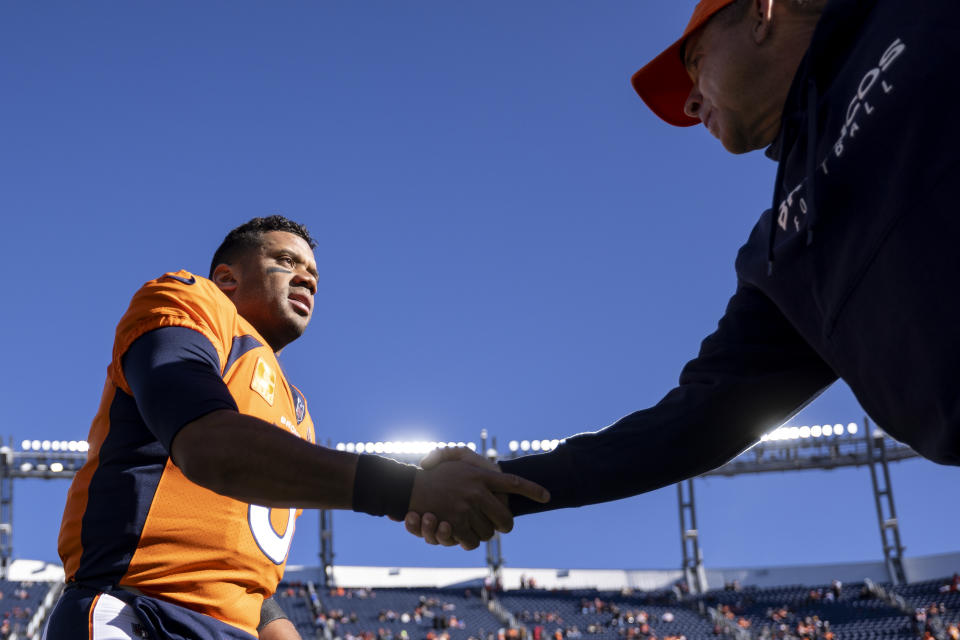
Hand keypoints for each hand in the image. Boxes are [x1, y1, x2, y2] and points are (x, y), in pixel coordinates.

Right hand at [406, 447, 548, 549]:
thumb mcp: (455, 458)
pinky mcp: (454, 524)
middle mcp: (477, 491)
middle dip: (505, 524)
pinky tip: (465, 533)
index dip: (532, 490)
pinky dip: (469, 540)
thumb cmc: (433, 472)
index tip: (547, 496)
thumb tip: (494, 469)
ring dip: (486, 532)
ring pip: (489, 532)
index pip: (514, 483)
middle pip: (505, 518)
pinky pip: (471, 540)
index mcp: (481, 474)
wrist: (407, 486)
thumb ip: (473, 460)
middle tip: (501, 524)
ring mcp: (466, 509)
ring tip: (478, 526)